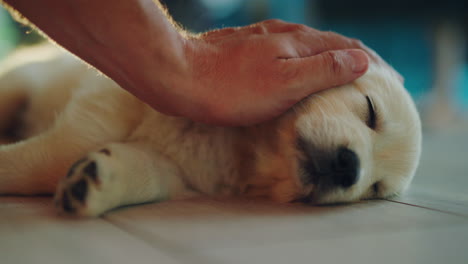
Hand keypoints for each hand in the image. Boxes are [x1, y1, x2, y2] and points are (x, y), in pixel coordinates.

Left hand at [159, 20, 371, 125]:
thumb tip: (360, 59)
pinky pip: (286, 54)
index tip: (390, 80)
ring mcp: (264, 40)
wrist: (179, 76)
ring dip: (330, 60)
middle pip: (329, 44)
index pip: (347, 48)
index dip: (371, 63)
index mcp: (299, 43)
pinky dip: (304, 64)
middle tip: (372, 79)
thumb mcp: (284, 84)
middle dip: (354, 60)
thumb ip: (323, 70)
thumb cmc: (231, 88)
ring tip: (342, 76)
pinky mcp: (246, 49)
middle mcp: (284, 36)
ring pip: (307, 48)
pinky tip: (299, 73)